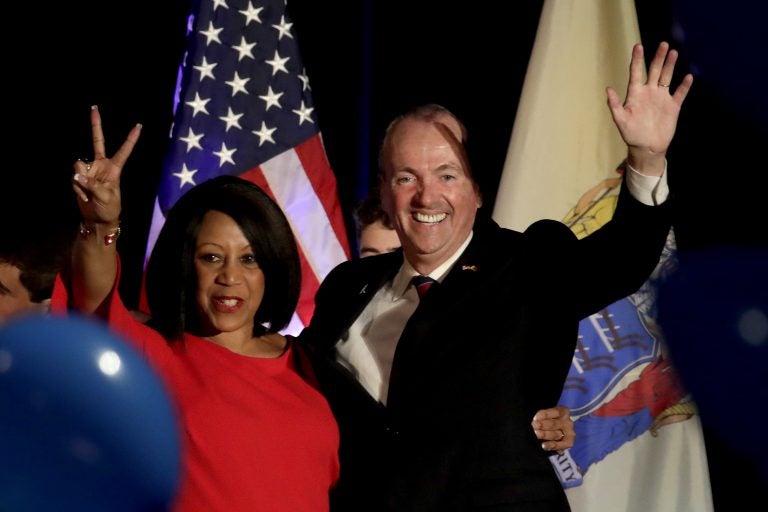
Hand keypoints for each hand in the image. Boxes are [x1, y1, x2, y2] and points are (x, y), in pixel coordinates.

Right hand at [71, 106, 141, 224]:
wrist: (96, 218)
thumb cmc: (108, 208)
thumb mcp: (105, 197)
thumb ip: (92, 185)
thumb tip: (77, 175)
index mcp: (114, 168)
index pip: (124, 150)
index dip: (130, 139)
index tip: (139, 125)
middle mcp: (101, 165)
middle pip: (97, 141)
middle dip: (95, 124)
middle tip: (94, 107)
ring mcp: (89, 170)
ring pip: (78, 166)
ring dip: (81, 181)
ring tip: (89, 194)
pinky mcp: (79, 177)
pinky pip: (73, 178)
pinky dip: (77, 188)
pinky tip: (84, 196)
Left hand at [532, 405, 574, 453]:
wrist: (557, 431)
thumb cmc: (549, 420)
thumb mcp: (547, 415)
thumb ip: (543, 416)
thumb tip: (535, 420)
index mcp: (564, 412)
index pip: (556, 412)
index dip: (545, 414)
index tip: (535, 418)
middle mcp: (568, 422)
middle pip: (554, 424)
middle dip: (543, 425)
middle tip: (534, 426)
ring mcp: (569, 433)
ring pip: (556, 434)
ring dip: (546, 434)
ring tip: (537, 434)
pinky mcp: (568, 443)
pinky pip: (560, 445)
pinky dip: (552, 445)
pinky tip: (544, 445)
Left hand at [607, 42, 693, 175]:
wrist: (646, 148)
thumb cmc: (631, 134)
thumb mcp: (621, 120)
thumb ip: (614, 105)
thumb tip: (608, 89)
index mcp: (635, 94)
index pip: (635, 72)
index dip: (637, 59)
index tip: (638, 46)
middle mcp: (649, 92)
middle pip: (654, 71)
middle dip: (658, 58)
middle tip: (663, 44)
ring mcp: (661, 98)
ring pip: (666, 77)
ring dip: (670, 65)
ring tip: (674, 52)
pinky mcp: (673, 106)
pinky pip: (680, 93)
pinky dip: (684, 86)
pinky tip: (688, 76)